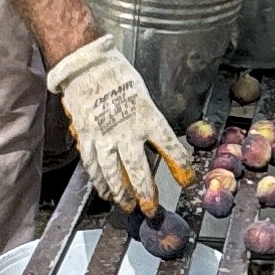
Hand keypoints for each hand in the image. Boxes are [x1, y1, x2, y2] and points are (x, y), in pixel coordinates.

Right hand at [47, 38, 191, 213]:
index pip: (170, 147)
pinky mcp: (87, 137)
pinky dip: (99, 181)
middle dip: (146, 193)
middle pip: (138, 170)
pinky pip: (93, 165)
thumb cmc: (119, 77)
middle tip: (151, 209)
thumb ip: (150, 123)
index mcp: (147, 117)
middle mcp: (127, 131)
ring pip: (113, 174)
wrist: (87, 65)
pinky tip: (105, 190)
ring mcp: (104, 137)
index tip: (187, 180)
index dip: (180, 167)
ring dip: (121, 193)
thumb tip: (157, 147)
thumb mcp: (145, 97)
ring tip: (127, 205)